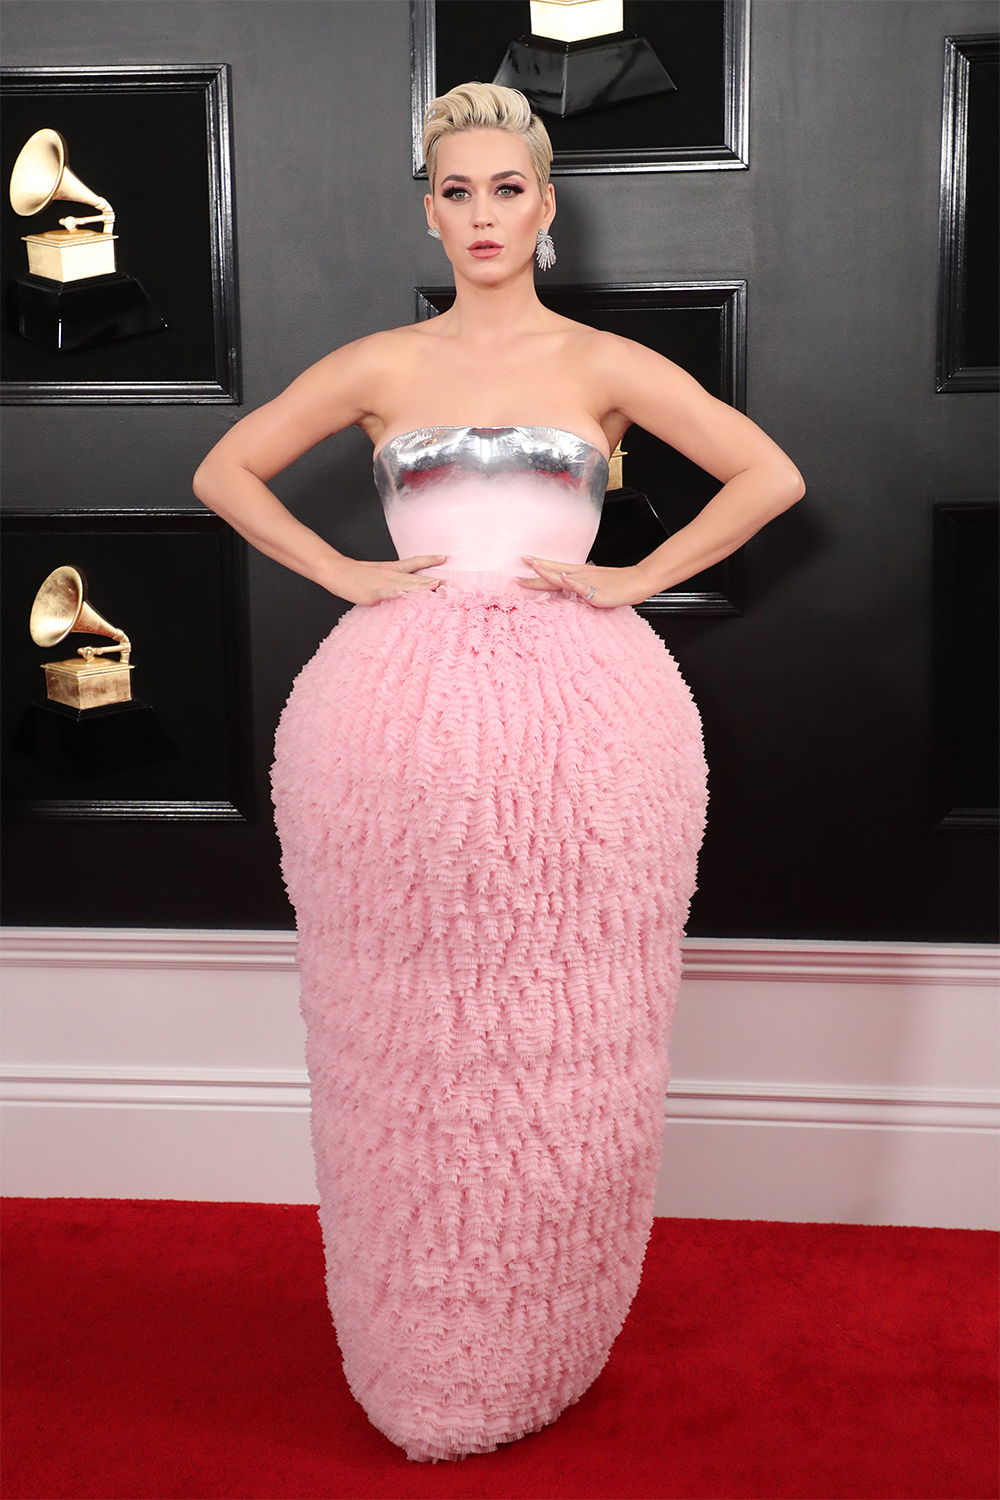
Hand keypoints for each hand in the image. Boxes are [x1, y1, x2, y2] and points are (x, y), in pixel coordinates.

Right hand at [333, 555, 447, 605]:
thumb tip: (408, 588)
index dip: (429, 560)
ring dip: (421, 585)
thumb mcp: (379, 574)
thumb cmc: (357, 575)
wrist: (336, 571)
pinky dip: (394, 593)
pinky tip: (403, 594)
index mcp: (393, 569)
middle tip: (450, 583)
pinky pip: (385, 592)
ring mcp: (382, 583)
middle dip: (433, 581)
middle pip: (416, 577)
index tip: (444, 557)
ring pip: (405, 584)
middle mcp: (391, 574)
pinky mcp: (372, 592)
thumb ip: (394, 580)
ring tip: (435, 586)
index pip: (414, 563)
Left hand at [517, 556, 655, 608]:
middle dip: (535, 569)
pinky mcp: (595, 591)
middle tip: (521, 564)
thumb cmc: (616, 584)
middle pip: (553, 572)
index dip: (539, 566)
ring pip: (563, 577)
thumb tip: (566, 588)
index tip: (524, 561)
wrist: (635, 581)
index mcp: (578, 573)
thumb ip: (577, 587)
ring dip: (547, 571)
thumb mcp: (592, 584)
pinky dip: (572, 582)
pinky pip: (581, 586)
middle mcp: (579, 575)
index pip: (554, 568)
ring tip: (534, 566)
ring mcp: (586, 582)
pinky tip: (563, 577)